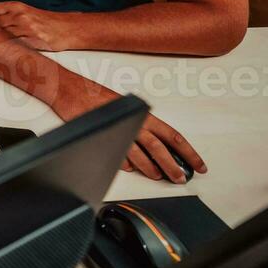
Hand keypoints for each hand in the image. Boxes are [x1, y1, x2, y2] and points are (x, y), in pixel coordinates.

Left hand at [0, 1, 85, 51]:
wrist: (68, 28)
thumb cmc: (46, 21)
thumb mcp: (26, 11)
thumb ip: (8, 14)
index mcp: (17, 6)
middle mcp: (21, 16)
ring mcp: (27, 29)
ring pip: (3, 36)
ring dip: (0, 42)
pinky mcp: (34, 41)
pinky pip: (15, 46)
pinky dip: (10, 49)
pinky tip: (10, 51)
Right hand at [52, 78, 204, 182]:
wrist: (68, 89)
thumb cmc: (94, 96)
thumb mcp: (125, 106)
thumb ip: (140, 123)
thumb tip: (155, 145)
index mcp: (142, 113)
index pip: (173, 136)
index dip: (188, 152)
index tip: (198, 165)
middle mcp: (133, 121)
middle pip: (159, 148)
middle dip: (172, 166)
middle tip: (180, 178)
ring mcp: (117, 130)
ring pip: (140, 155)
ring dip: (150, 168)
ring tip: (157, 176)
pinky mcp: (102, 137)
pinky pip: (118, 156)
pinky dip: (126, 164)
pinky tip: (130, 168)